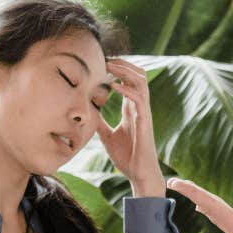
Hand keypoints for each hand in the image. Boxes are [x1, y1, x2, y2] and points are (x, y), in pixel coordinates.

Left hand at [96, 57, 160, 185]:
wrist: (139, 173)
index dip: (118, 69)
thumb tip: (88, 115)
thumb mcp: (108, 136)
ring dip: (126, 71)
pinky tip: (113, 86)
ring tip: (110, 66)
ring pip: (141, 82)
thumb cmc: (127, 156)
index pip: (128, 81)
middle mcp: (139, 107)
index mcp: (132, 109)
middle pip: (138, 75)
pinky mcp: (145, 121)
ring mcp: (143, 113)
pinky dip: (127, 90)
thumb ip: (100, 123)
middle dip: (123, 64)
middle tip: (105, 58)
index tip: (102, 63)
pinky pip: (139, 99)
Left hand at [165, 178, 232, 232]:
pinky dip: (218, 211)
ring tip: (191, 193)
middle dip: (193, 192)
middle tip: (173, 180)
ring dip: (205, 202)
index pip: (212, 203)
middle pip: (210, 206)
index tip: (173, 181)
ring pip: (217, 215)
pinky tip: (216, 211)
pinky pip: (227, 221)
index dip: (193, 190)